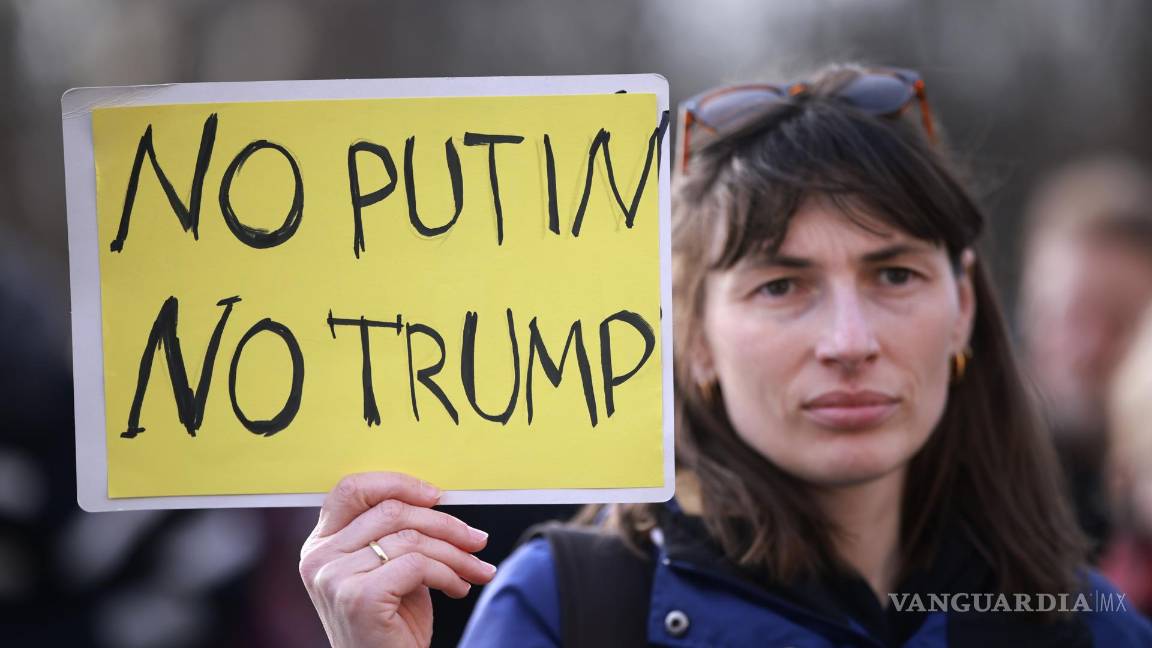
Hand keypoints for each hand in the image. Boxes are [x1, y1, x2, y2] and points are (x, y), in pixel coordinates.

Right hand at [299, 472, 496, 647]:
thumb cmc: (389, 625)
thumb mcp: (387, 569)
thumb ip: (394, 534)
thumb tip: (437, 499)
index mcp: (321, 544)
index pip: (352, 488)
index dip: (398, 484)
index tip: (436, 496)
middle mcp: (319, 558)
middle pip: (391, 510)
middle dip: (444, 523)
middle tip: (475, 539)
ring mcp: (335, 578)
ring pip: (410, 538)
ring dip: (455, 553)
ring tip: (473, 570)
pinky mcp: (360, 597)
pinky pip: (418, 565)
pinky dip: (448, 574)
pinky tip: (457, 589)